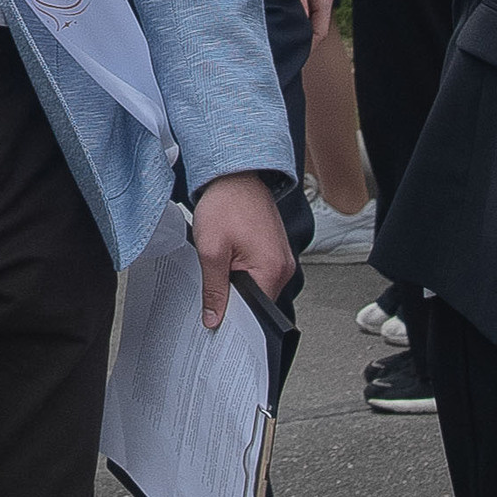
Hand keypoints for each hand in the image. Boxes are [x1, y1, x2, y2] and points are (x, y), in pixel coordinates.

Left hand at [190, 169, 293, 328]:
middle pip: (259, 301)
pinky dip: (244, 271)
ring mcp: (282, 258)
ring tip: (222, 266)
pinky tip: (230, 259)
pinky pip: (260, 272)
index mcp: (272, 269)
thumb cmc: (226, 204)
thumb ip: (214, 290)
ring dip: (238, 283)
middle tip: (213, 288)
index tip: (216, 319)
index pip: (257, 312)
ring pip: (258, 287)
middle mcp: (284, 266)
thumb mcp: (211, 251)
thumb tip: (214, 318)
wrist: (235, 176)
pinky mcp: (276, 251)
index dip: (234, 318)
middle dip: (235, 299)